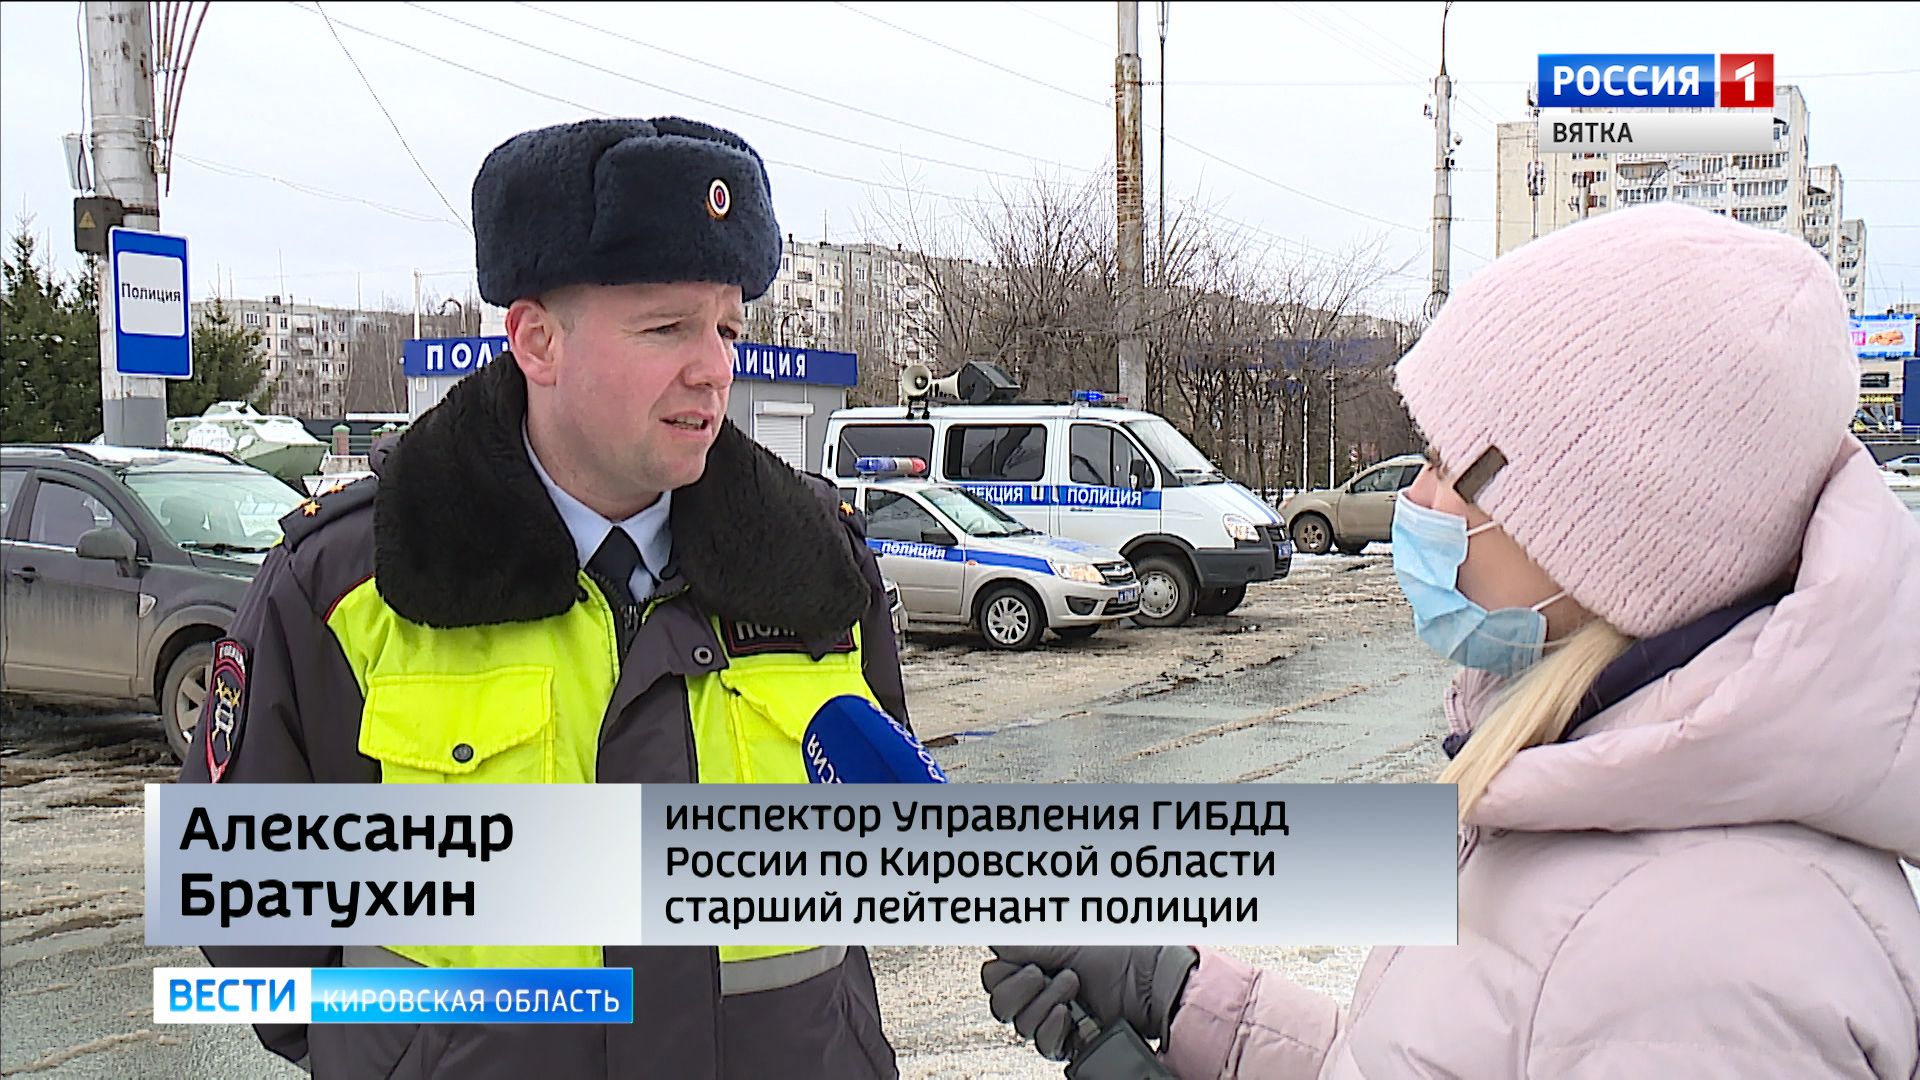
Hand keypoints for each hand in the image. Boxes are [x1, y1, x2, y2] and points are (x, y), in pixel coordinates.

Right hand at [979, 945, 1197, 1060]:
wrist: (1146, 980)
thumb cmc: (1115, 950)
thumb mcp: (1060, 934)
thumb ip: (1020, 939)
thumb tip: (992, 939)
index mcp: (1035, 962)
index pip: (995, 977)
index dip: (1006, 973)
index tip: (1029, 962)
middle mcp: (1041, 990)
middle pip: (1000, 1004)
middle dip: (1021, 989)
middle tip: (1045, 974)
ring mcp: (1055, 1017)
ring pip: (1019, 1025)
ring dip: (1043, 1004)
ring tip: (1072, 989)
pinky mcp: (1070, 1040)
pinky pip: (1043, 1045)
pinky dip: (1052, 1029)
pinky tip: (1066, 1016)